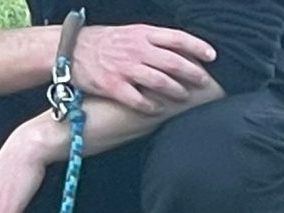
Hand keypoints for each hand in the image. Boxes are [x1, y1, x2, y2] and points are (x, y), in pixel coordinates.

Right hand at [71, 24, 216, 113]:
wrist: (72, 50)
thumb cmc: (102, 42)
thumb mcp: (129, 33)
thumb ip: (151, 40)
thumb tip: (174, 47)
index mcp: (143, 33)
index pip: (178, 38)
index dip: (197, 47)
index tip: (212, 56)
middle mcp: (137, 50)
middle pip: (173, 61)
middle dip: (193, 73)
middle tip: (205, 82)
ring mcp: (125, 69)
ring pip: (159, 81)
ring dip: (176, 90)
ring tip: (185, 97)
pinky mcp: (113, 86)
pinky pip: (137, 99)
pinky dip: (151, 105)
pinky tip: (158, 109)